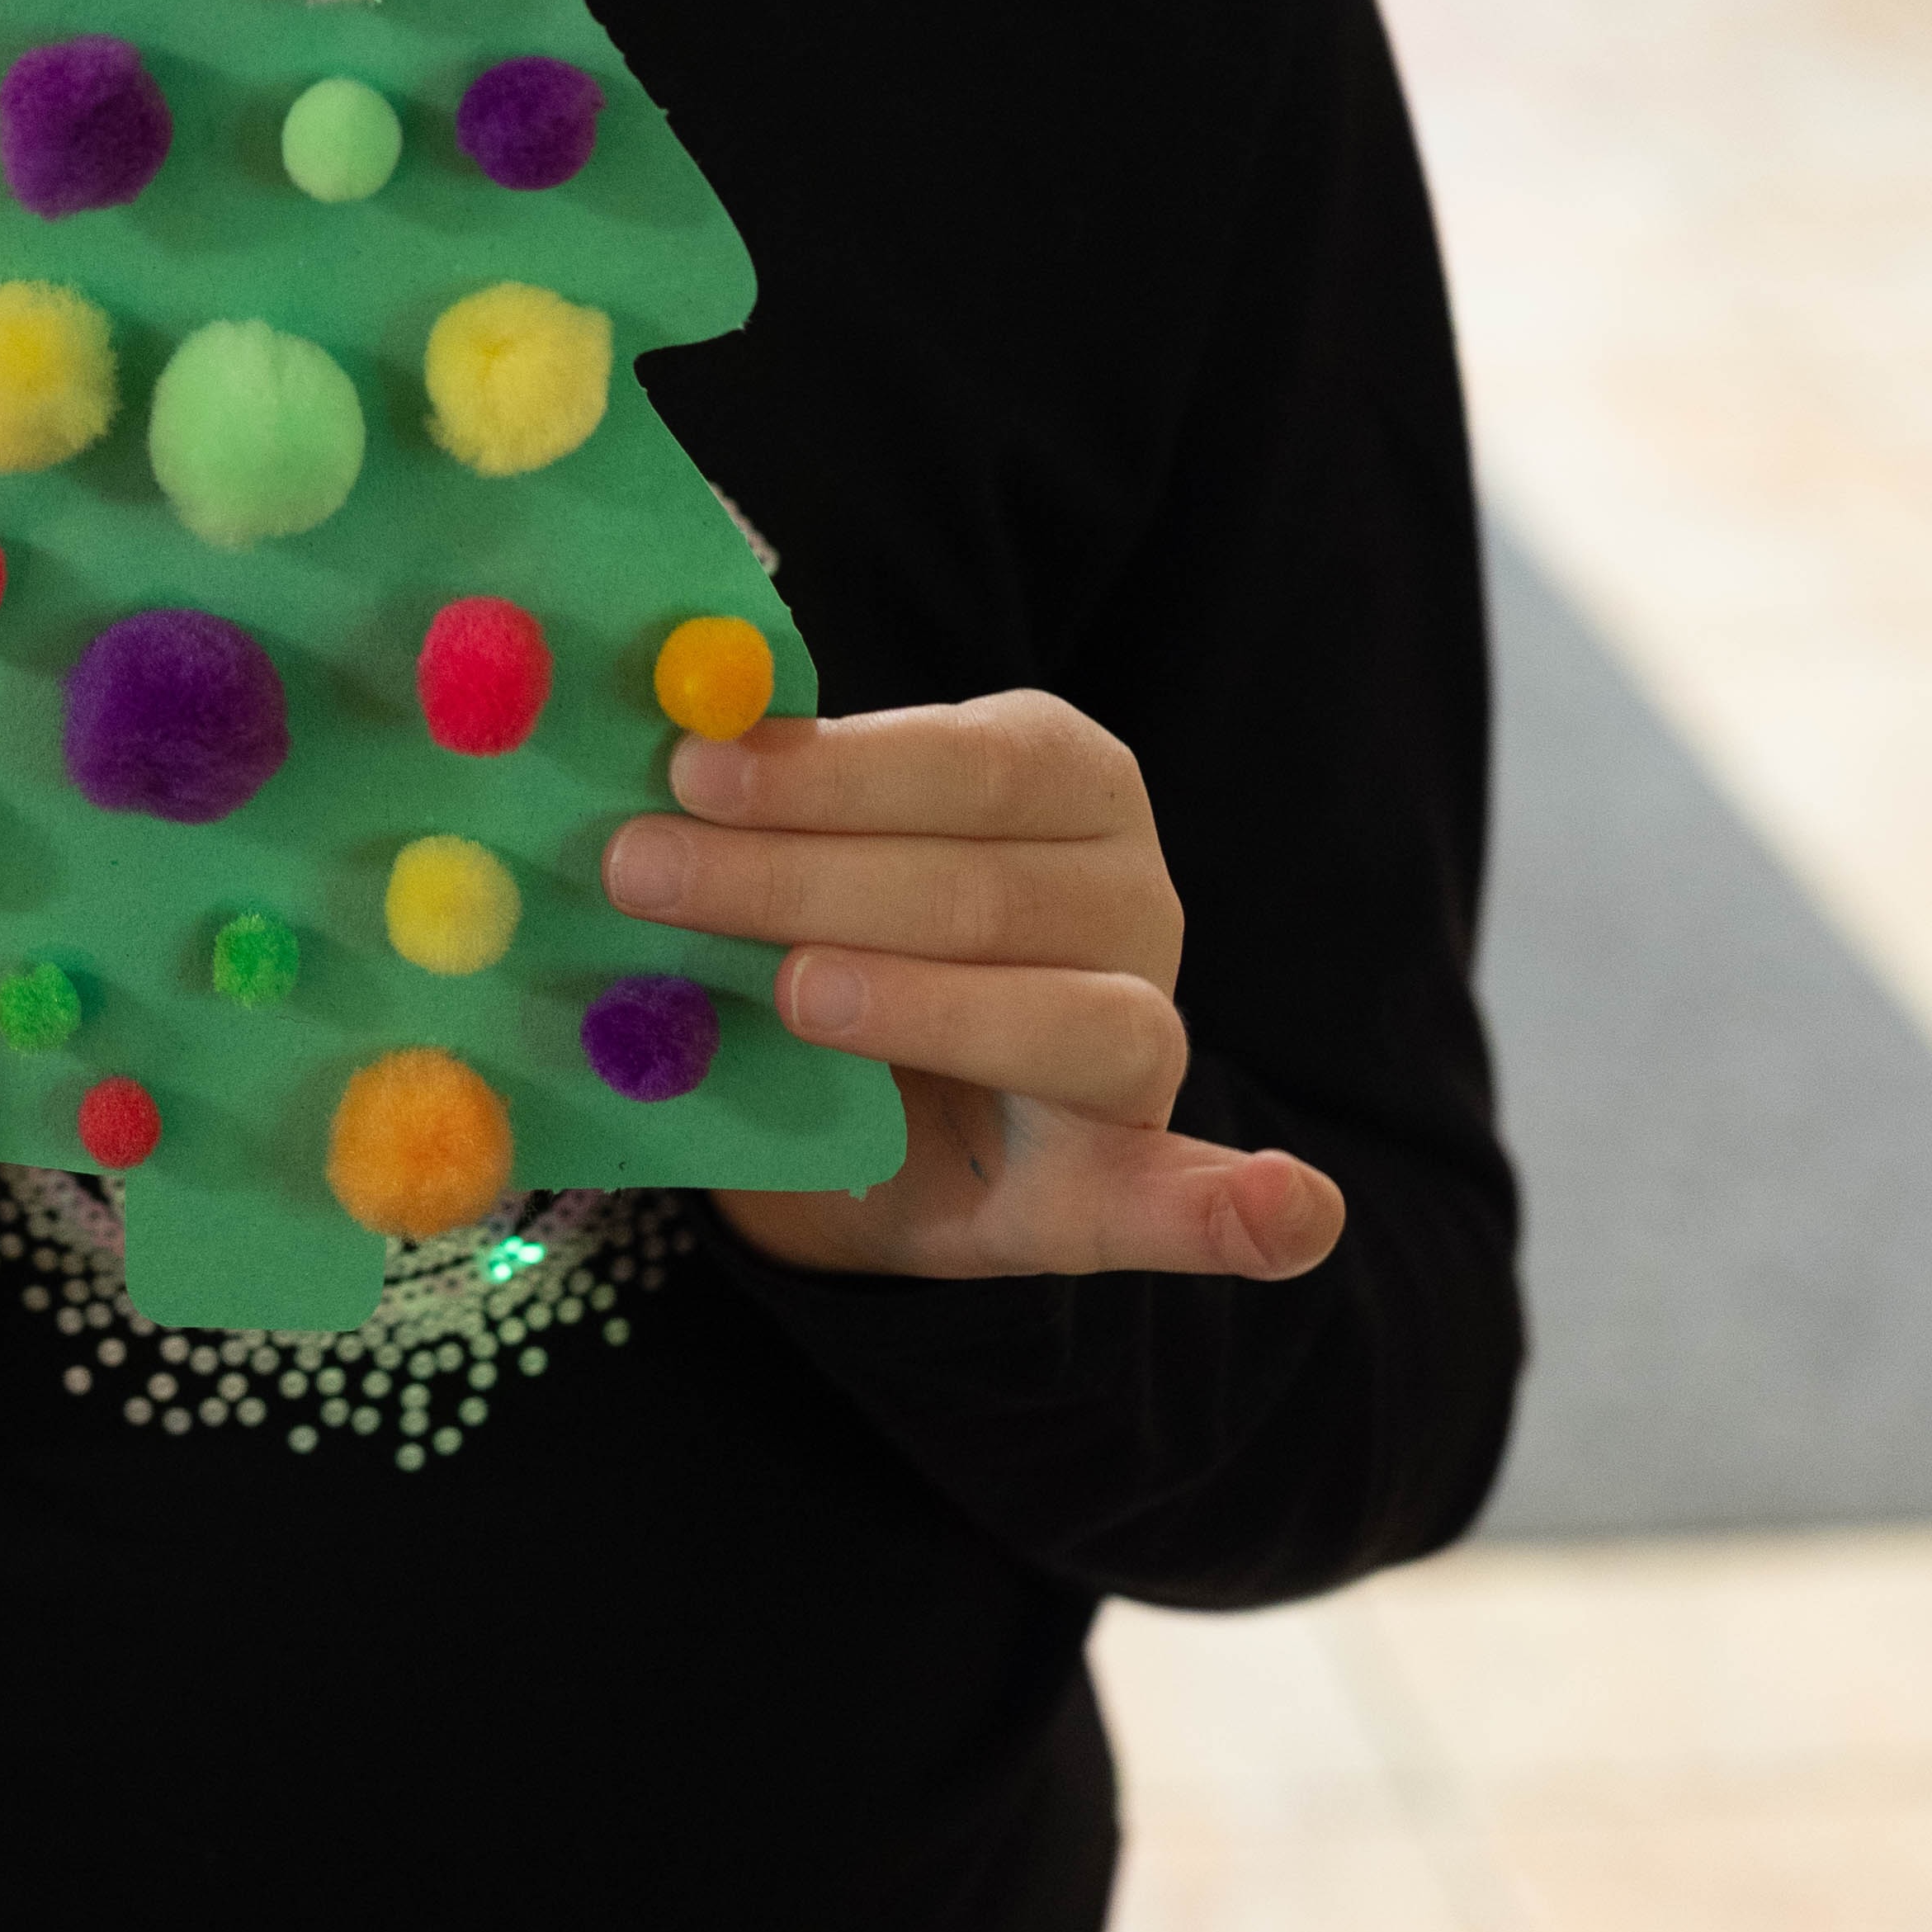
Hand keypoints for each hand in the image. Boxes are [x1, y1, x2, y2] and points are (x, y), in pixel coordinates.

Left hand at [601, 690, 1343, 1285]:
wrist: (848, 1113)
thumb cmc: (812, 931)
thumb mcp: (783, 845)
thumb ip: (745, 793)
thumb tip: (654, 719)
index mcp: (1061, 777)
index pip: (968, 757)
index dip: (829, 766)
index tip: (689, 771)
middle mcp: (1126, 894)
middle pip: (985, 887)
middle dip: (802, 879)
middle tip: (645, 876)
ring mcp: (1139, 1038)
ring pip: (1067, 1019)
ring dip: (925, 1006)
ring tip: (799, 995)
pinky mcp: (1118, 1179)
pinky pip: (1191, 1201)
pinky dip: (1246, 1212)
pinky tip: (1286, 1211)